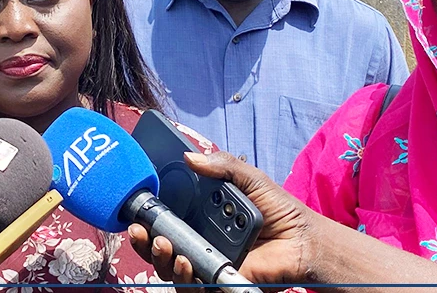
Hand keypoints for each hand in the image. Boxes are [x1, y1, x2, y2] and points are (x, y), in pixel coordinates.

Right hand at [128, 152, 315, 284]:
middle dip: (143, 241)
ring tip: (166, 245)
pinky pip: (191, 286)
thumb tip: (189, 156)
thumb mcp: (250, 179)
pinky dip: (183, 276)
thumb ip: (222, 165)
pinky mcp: (216, 282)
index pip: (163, 219)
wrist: (303, 241)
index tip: (134, 209)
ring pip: (168, 268)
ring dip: (159, 258)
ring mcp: (205, 263)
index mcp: (199, 217)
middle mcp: (197, 242)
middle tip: (142, 230)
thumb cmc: (278, 210)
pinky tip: (185, 263)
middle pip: (157, 246)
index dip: (146, 217)